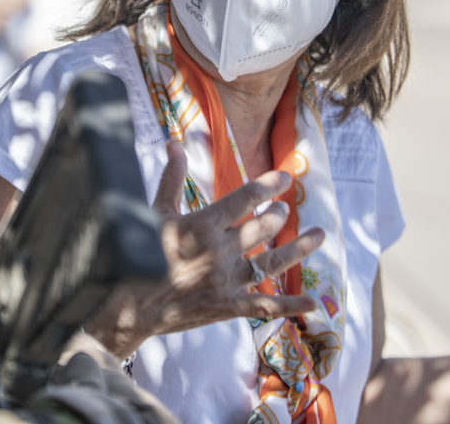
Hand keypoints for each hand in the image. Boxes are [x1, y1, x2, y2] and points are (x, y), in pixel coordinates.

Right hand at [84, 141, 324, 357]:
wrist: (130, 305)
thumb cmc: (140, 253)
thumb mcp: (154, 212)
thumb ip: (171, 178)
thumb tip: (175, 143)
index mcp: (203, 225)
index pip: (244, 199)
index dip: (267, 185)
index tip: (285, 178)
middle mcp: (220, 252)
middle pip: (262, 229)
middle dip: (277, 216)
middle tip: (282, 211)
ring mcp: (227, 281)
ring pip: (272, 262)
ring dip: (298, 248)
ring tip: (319, 235)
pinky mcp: (229, 306)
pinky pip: (266, 306)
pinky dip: (291, 305)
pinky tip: (314, 303)